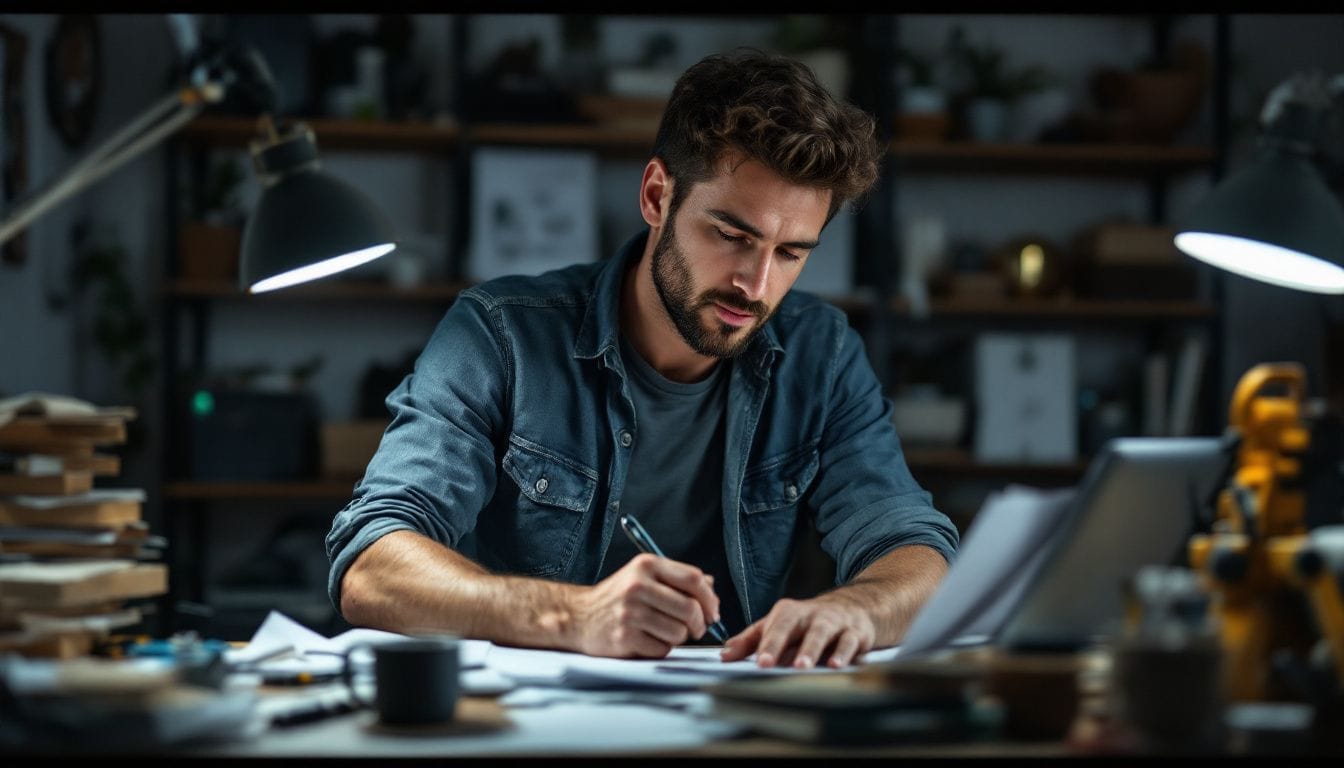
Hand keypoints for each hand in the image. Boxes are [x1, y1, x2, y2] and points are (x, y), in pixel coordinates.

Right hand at [570, 553, 719, 657]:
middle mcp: (638, 586)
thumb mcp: (643, 576)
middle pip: (690, 608)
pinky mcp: (624, 637)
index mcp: (646, 565)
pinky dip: (661, 648)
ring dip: (678, 638)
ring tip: (664, 632)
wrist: (578, 616)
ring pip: (679, 632)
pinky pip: (662, 649)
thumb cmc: (617, 597)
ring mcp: (630, 612)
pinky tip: (648, 640)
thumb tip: (711, 587)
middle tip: (696, 628)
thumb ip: (677, 579)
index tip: (712, 611)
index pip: (693, 578)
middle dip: (700, 623)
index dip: (710, 598)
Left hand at [719, 595, 875, 668]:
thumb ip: (751, 641)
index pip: (774, 627)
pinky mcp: (855, 632)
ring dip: (812, 650)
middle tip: (770, 665)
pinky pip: (850, 642)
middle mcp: (810, 614)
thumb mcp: (779, 627)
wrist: (853, 609)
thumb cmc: (807, 623)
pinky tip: (837, 666)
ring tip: (802, 666)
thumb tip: (724, 655)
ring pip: (823, 633)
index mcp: (788, 612)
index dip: (766, 644)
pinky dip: (844, 654)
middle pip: (794, 627)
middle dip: (781, 644)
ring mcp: (833, 622)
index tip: (758, 662)